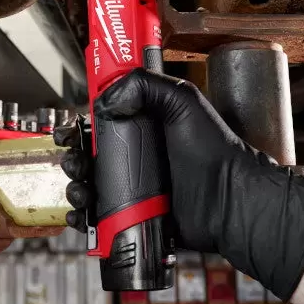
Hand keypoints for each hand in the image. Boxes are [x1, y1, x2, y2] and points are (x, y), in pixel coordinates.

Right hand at [54, 70, 303, 299]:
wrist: (231, 199)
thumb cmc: (215, 150)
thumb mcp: (183, 101)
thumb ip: (146, 85)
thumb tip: (107, 98)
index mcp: (141, 128)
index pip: (99, 123)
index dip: (79, 125)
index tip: (72, 129)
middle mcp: (134, 157)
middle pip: (87, 156)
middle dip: (72, 158)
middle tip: (76, 161)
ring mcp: (132, 190)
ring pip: (88, 188)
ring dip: (74, 188)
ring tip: (81, 191)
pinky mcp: (133, 218)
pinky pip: (100, 219)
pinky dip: (83, 218)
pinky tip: (83, 215)